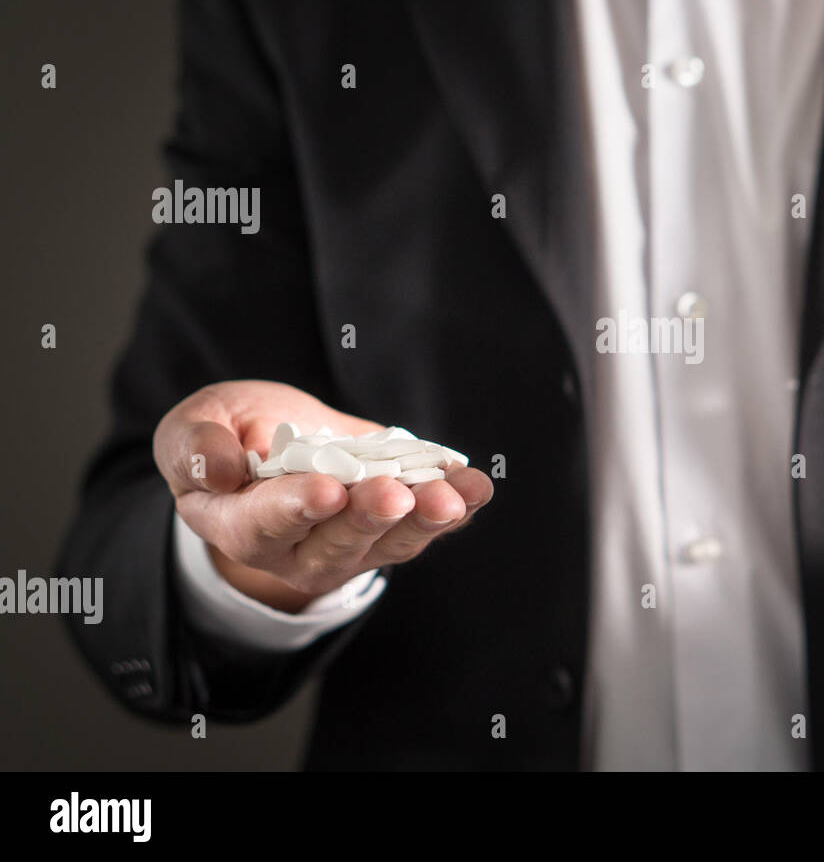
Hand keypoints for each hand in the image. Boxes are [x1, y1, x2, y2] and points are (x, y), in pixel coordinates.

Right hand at [153, 380, 492, 611]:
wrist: (273, 442)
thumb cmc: (227, 433)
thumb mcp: (195, 425)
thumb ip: (194, 446)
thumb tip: (217, 471)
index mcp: (238, 525)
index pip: (264, 525)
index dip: (295, 509)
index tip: (326, 490)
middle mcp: (297, 550)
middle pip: (337, 543)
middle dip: (369, 516)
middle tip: (395, 492)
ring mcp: (351, 546)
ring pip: (391, 542)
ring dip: (426, 518)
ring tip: (454, 495)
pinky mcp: (392, 530)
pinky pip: (427, 527)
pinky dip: (458, 508)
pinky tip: (477, 486)